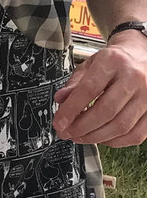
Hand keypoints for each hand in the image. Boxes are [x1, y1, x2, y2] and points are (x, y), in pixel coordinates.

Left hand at [53, 30, 146, 145]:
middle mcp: (134, 78)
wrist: (142, 55)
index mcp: (113, 62)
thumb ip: (74, 82)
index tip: (59, 123)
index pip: (89, 90)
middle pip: (106, 111)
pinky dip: (116, 141)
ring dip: (96, 137)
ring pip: (121, 126)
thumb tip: (60, 100)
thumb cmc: (115, 61)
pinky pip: (136, 135)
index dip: (71, 110)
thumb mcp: (90, 63)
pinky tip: (101, 138)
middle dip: (82, 127)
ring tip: (80, 137)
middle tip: (67, 133)